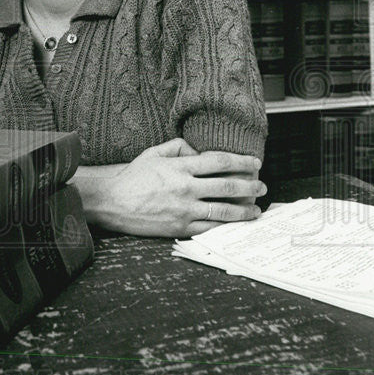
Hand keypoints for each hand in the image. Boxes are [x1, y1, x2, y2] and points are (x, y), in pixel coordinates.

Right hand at [70, 138, 265, 238]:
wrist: (111, 202)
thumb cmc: (132, 177)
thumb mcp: (153, 153)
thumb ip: (178, 147)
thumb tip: (198, 150)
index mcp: (180, 167)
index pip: (219, 161)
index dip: (242, 161)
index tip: (255, 163)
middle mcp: (185, 188)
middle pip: (227, 186)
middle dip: (250, 186)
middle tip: (262, 187)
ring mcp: (183, 209)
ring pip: (223, 210)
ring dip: (244, 210)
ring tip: (256, 210)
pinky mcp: (179, 227)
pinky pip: (209, 227)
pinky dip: (226, 226)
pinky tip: (235, 224)